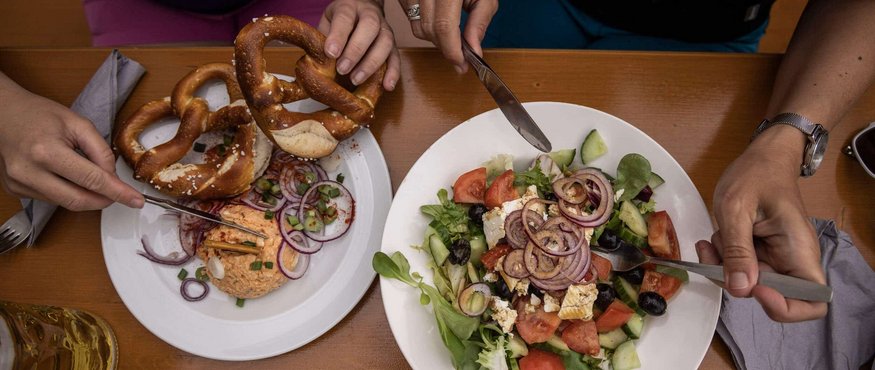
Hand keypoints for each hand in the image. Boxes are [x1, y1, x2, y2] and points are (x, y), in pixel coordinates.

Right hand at [0, 79, 143, 210]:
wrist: (2, 113)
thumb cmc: (39, 114)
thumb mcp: (77, 123)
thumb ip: (99, 150)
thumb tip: (112, 176)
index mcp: (46, 152)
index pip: (91, 180)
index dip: (117, 193)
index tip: (136, 201)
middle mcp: (29, 172)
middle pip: (78, 200)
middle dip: (104, 200)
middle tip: (119, 194)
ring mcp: (19, 184)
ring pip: (65, 203)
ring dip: (86, 196)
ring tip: (90, 177)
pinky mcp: (15, 190)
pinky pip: (51, 199)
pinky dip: (67, 192)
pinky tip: (67, 176)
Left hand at [319, 0, 400, 90]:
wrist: (362, 8)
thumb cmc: (340, 21)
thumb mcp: (327, 22)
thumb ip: (324, 38)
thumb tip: (319, 63)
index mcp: (349, 6)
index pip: (345, 18)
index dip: (338, 36)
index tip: (330, 53)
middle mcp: (370, 14)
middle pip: (369, 27)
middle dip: (356, 51)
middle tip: (342, 69)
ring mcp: (385, 27)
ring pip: (385, 42)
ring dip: (371, 63)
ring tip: (356, 79)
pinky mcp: (393, 43)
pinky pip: (396, 56)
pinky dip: (393, 72)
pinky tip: (387, 86)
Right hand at [400, 0, 496, 72]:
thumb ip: (480, 21)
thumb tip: (474, 50)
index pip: (444, 27)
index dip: (452, 51)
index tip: (462, 64)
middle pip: (430, 30)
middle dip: (446, 47)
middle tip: (462, 53)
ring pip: (418, 28)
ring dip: (436, 38)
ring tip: (453, 33)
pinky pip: (411, 18)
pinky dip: (426, 25)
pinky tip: (440, 19)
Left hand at [697, 125, 826, 321]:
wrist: (762, 158)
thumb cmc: (755, 175)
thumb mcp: (737, 210)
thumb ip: (738, 251)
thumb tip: (740, 289)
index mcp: (799, 250)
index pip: (812, 302)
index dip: (784, 307)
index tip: (755, 288)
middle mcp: (792, 260)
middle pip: (772, 297)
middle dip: (737, 282)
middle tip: (713, 256)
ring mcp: (775, 258)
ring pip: (749, 284)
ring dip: (724, 269)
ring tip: (712, 240)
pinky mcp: (759, 254)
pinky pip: (739, 269)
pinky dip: (721, 260)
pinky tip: (712, 241)